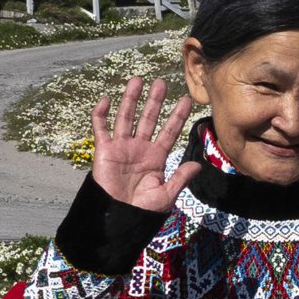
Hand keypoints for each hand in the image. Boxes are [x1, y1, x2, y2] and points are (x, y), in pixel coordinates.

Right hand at [90, 76, 200, 212]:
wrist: (119, 217)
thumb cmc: (143, 210)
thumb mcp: (166, 195)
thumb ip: (180, 178)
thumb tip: (197, 164)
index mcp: (156, 157)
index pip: (169, 132)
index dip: (177, 116)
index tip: (187, 100)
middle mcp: (139, 148)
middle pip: (148, 119)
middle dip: (155, 101)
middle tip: (161, 83)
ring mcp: (121, 147)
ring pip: (126, 117)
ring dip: (131, 99)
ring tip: (137, 80)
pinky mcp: (104, 150)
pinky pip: (101, 128)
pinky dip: (101, 114)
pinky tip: (106, 99)